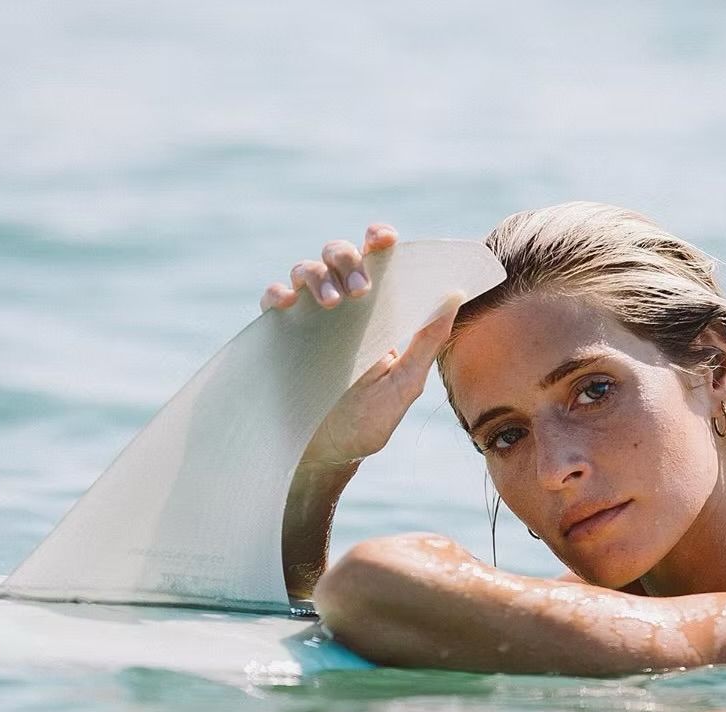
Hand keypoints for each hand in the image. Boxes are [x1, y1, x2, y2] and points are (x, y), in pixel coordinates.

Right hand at [260, 224, 459, 466]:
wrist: (325, 458)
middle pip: (338, 255)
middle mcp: (341, 308)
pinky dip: (278, 294)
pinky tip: (288, 305)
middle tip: (360, 289)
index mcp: (375, 312)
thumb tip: (454, 298)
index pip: (377, 262)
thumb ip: (427, 343)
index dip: (379, 240)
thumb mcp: (403, 385)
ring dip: (318, 276)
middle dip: (348, 260)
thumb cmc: (367, 423)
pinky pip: (271, 299)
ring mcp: (307, 319)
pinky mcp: (278, 336)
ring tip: (333, 304)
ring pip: (305, 270)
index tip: (385, 239)